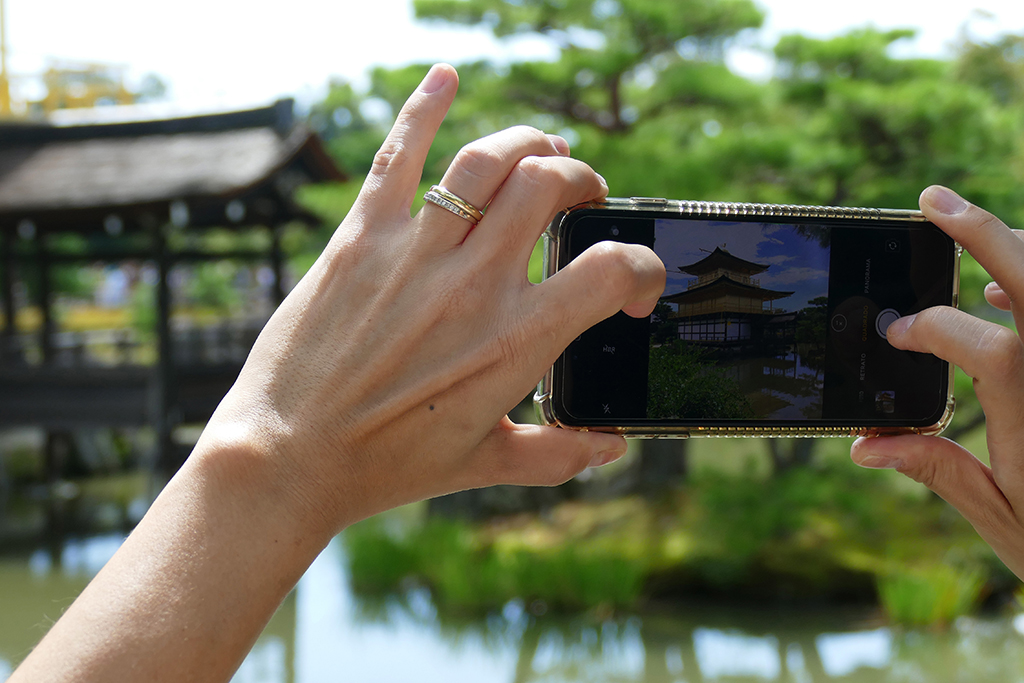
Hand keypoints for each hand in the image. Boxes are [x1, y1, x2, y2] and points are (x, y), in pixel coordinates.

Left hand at [9, 64, 664, 682]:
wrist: (286, 457)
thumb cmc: (385, 465)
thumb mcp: (484, 463)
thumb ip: (557, 454)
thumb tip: (610, 445)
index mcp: (516, 340)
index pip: (611, 268)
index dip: (641, 267)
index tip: (631, 283)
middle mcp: (473, 284)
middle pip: (549, 186)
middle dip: (580, 180)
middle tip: (579, 195)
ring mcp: (414, 253)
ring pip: (487, 159)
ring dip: (526, 141)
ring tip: (541, 150)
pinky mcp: (359, 238)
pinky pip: (397, 155)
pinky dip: (424, 107)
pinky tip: (446, 76)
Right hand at [851, 185, 1023, 577]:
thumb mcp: (1004, 517)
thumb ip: (938, 470)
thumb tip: (866, 445)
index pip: (970, 339)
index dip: (923, 327)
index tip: (894, 334)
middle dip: (979, 229)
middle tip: (933, 200)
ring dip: (1016, 250)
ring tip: (973, 232)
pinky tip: (1004, 293)